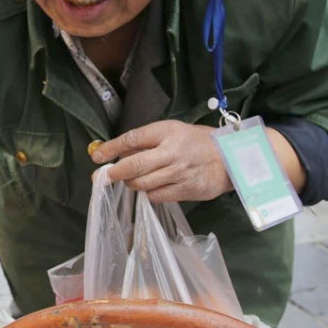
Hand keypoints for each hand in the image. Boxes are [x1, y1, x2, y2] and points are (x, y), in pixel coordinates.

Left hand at [91, 120, 232, 201]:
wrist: (230, 157)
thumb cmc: (195, 142)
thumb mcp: (171, 132)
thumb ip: (145, 141)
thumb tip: (114, 151)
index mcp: (167, 132)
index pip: (132, 139)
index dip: (111, 148)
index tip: (97, 156)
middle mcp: (172, 152)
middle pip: (134, 165)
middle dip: (114, 173)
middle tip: (103, 177)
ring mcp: (179, 173)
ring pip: (142, 183)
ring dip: (131, 183)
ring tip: (132, 179)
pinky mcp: (186, 190)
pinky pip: (156, 196)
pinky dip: (147, 193)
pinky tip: (150, 187)